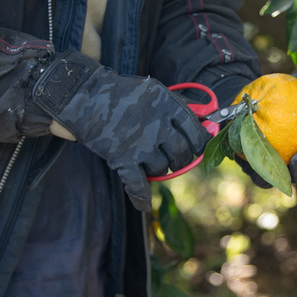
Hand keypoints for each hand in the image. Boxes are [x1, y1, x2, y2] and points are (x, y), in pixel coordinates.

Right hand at [32, 50, 210, 210]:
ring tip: (149, 160)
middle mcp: (158, 125)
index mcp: (169, 106)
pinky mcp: (122, 158)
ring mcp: (140, 143)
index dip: (199, 144)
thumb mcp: (157, 90)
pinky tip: (143, 206)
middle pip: (181, 153)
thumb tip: (210, 119)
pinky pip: (137, 184)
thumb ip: (183, 105)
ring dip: (158, 169)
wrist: (86, 97)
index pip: (196, 132)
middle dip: (180, 160)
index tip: (196, 149)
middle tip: (175, 159)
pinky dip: (140, 197)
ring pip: (161, 168)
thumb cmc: (125, 93)